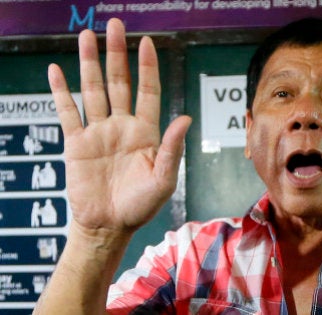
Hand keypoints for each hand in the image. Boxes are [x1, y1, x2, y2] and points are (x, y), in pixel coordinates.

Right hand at [48, 18, 190, 234]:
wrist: (109, 226)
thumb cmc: (141, 206)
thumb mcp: (163, 179)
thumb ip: (172, 148)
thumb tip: (185, 118)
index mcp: (146, 132)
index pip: (148, 91)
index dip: (147, 67)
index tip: (146, 42)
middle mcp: (122, 125)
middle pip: (119, 82)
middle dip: (117, 54)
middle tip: (115, 24)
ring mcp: (98, 132)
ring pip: (93, 90)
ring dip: (89, 63)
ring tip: (87, 36)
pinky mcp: (77, 143)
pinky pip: (67, 112)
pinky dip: (61, 92)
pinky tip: (56, 70)